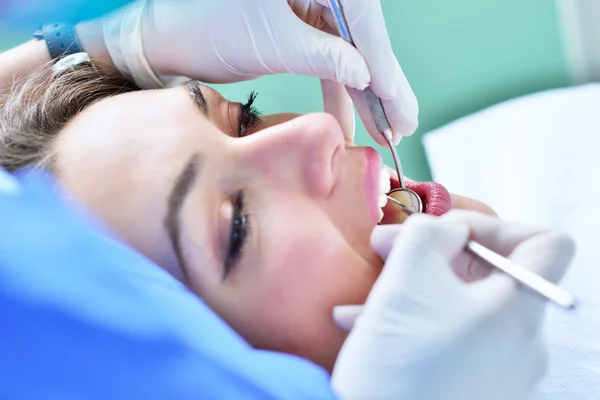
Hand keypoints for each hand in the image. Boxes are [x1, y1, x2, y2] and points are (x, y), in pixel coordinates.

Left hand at [97, 0, 417, 143]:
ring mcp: (308, 0)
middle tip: (401, 126)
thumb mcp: (270, 44)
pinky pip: (327, 54)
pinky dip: (335, 87)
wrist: (161, 34)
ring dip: (361, 92)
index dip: (385, 70)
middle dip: (380, 85)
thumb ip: (325, 57)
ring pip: (347, 49)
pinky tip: (347, 120)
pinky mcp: (298, 20)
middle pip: (362, 35)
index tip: (401, 110)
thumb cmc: (204, 27)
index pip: (362, 21)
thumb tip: (367, 75)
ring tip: (382, 131)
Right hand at [331, 211, 574, 399]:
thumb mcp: (406, 279)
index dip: (496, 225)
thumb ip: (430, 233)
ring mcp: (498, 373)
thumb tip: (446, 230)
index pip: (547, 244)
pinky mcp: (470, 390)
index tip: (446, 234)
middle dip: (435, 253)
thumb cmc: (399, 364)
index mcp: (518, 311)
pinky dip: (413, 323)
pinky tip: (363, 323)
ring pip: (460, 307)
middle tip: (386, 248)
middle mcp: (521, 345)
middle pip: (493, 273)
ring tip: (365, 294)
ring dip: (413, 287)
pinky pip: (449, 340)